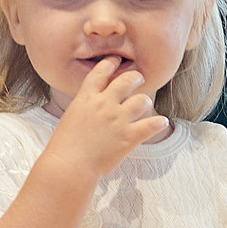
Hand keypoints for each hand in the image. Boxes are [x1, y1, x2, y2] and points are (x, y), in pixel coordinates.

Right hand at [46, 58, 164, 177]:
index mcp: (86, 97)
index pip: (101, 72)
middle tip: (138, 79)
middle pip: (127, 81)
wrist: (69, 166)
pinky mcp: (129, 137)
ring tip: (145, 105)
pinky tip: (162, 122)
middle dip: (135, 77)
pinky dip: (158, 123)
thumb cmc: (64, 146)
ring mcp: (118, 120)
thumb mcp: (71, 117)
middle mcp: (104, 104)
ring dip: (145, 102)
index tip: (116, 61)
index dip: (111, 63)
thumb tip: (95, 106)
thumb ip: (86, 108)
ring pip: (142, 100)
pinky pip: (151, 125)